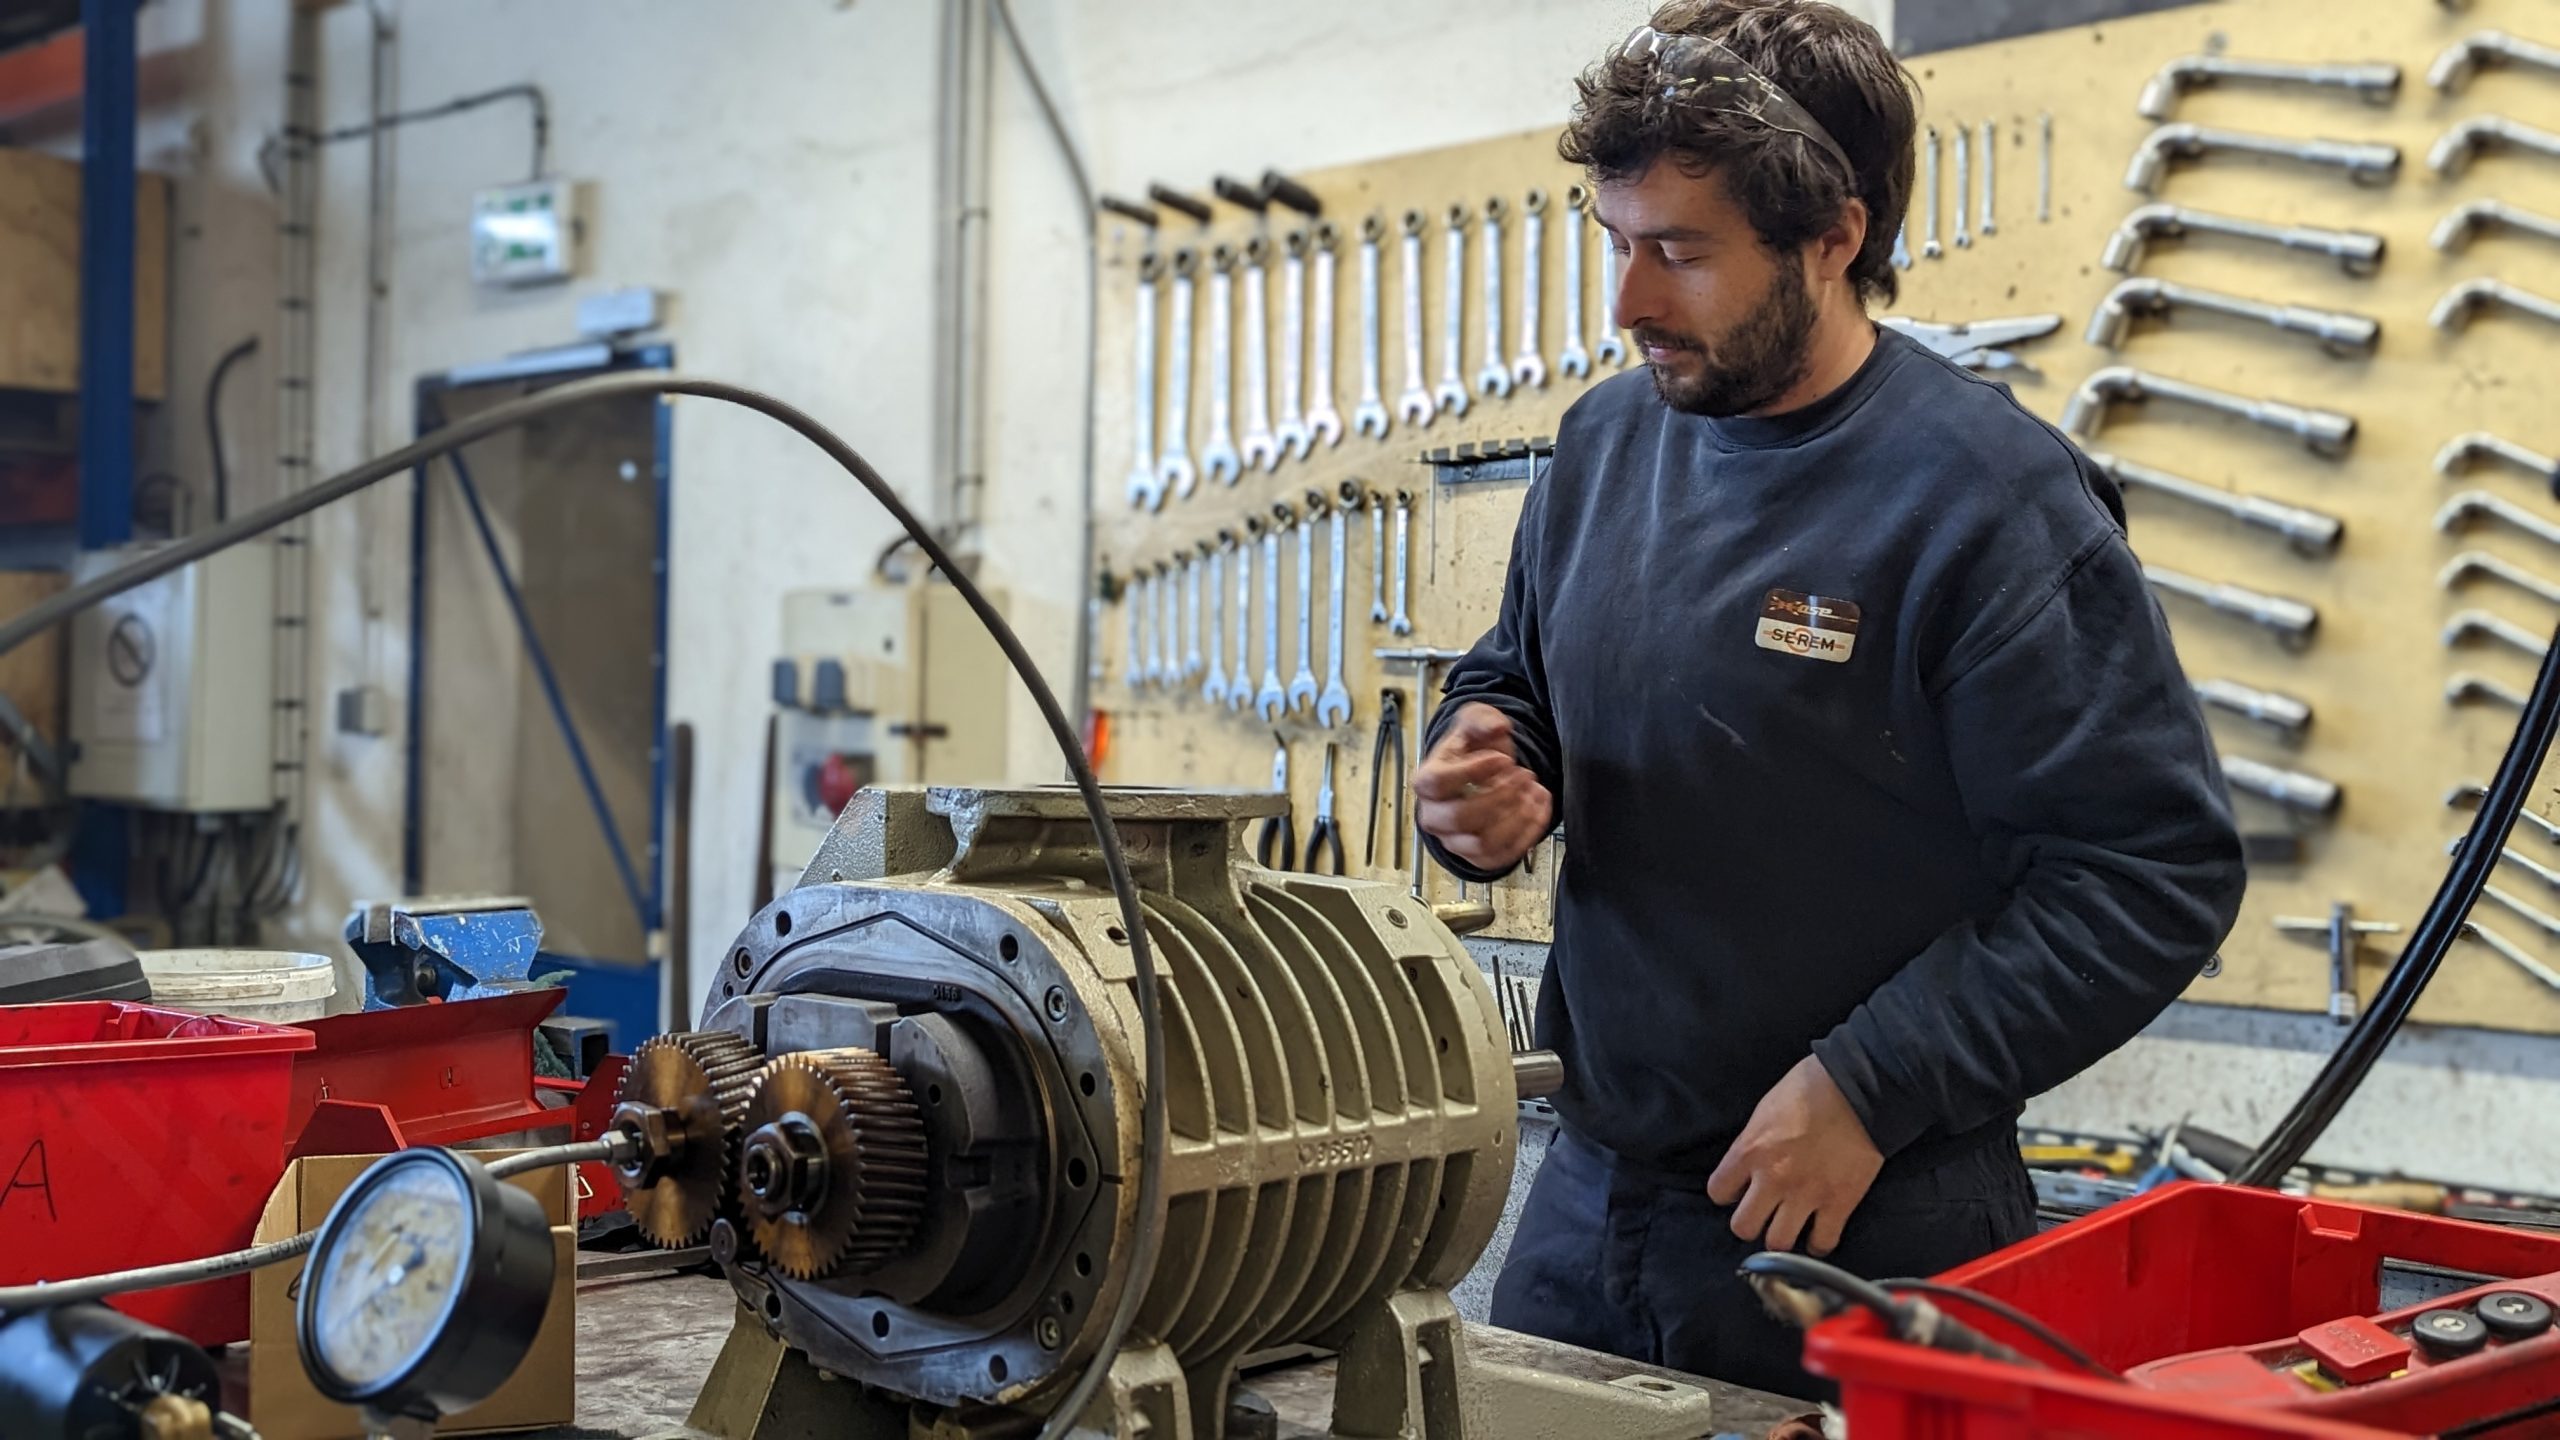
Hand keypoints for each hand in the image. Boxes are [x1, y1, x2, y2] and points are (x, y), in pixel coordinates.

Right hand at [1412, 704, 1553, 870]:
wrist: (1481, 774)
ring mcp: (1456, 841)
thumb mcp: (1474, 723)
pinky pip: (1504, 855)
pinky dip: (1529, 832)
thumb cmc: (1473, 749)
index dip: (1473, 771)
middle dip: (1500, 796)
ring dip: (1517, 817)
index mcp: (1426, 782)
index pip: (1438, 783)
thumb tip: (1496, 728)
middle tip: (1524, 775)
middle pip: (1461, 817)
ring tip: (1534, 790)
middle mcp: (1435, 817)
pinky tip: (1540, 806)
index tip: (1503, 759)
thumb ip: (1482, 720)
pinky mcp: (1480, 857)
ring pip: (1484, 843)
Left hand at [1706, 1054, 1883, 1256]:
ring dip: (1780, 1238)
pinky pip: (1822, 1242)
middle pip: (1743, 1227)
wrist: (1860, 1088)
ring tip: (1787, 1228)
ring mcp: (1806, 1194)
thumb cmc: (1811, 1088)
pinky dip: (1818, 1244)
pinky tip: (1817, 1237)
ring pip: (1778, 1243)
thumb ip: (1753, 1143)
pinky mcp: (1839, 1203)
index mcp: (1750, 1150)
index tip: (1739, 1191)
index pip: (1718, 1191)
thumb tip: (1748, 1165)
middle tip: (1762, 1215)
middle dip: (1751, 1223)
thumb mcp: (1765, 1109)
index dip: (1728, 1193)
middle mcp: (1773, 1178)